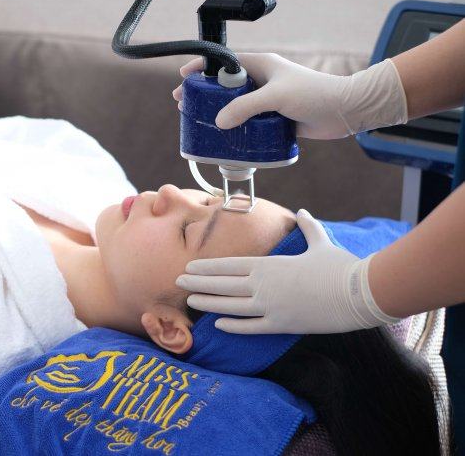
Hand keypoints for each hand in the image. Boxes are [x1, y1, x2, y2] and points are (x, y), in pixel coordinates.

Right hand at [172, 54, 407, 138]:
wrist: (345, 111)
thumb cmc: (314, 94)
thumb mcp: (275, 96)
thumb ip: (245, 107)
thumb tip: (220, 121)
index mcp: (261, 65)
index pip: (224, 62)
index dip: (203, 68)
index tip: (184, 77)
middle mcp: (262, 81)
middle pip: (225, 87)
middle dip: (205, 94)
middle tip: (185, 104)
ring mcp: (267, 101)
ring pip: (236, 107)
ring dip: (219, 115)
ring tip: (199, 123)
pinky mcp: (274, 119)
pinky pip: (249, 124)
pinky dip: (236, 130)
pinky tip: (224, 139)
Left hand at [176, 209, 399, 333]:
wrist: (361, 292)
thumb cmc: (340, 265)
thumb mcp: (320, 242)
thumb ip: (308, 227)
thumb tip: (303, 211)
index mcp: (270, 265)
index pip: (230, 265)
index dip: (207, 267)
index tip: (189, 266)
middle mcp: (265, 285)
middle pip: (224, 284)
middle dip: (199, 282)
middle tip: (177, 281)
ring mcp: (272, 306)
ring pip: (231, 306)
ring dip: (209, 302)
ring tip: (190, 300)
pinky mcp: (283, 324)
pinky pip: (252, 326)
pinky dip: (233, 325)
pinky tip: (218, 323)